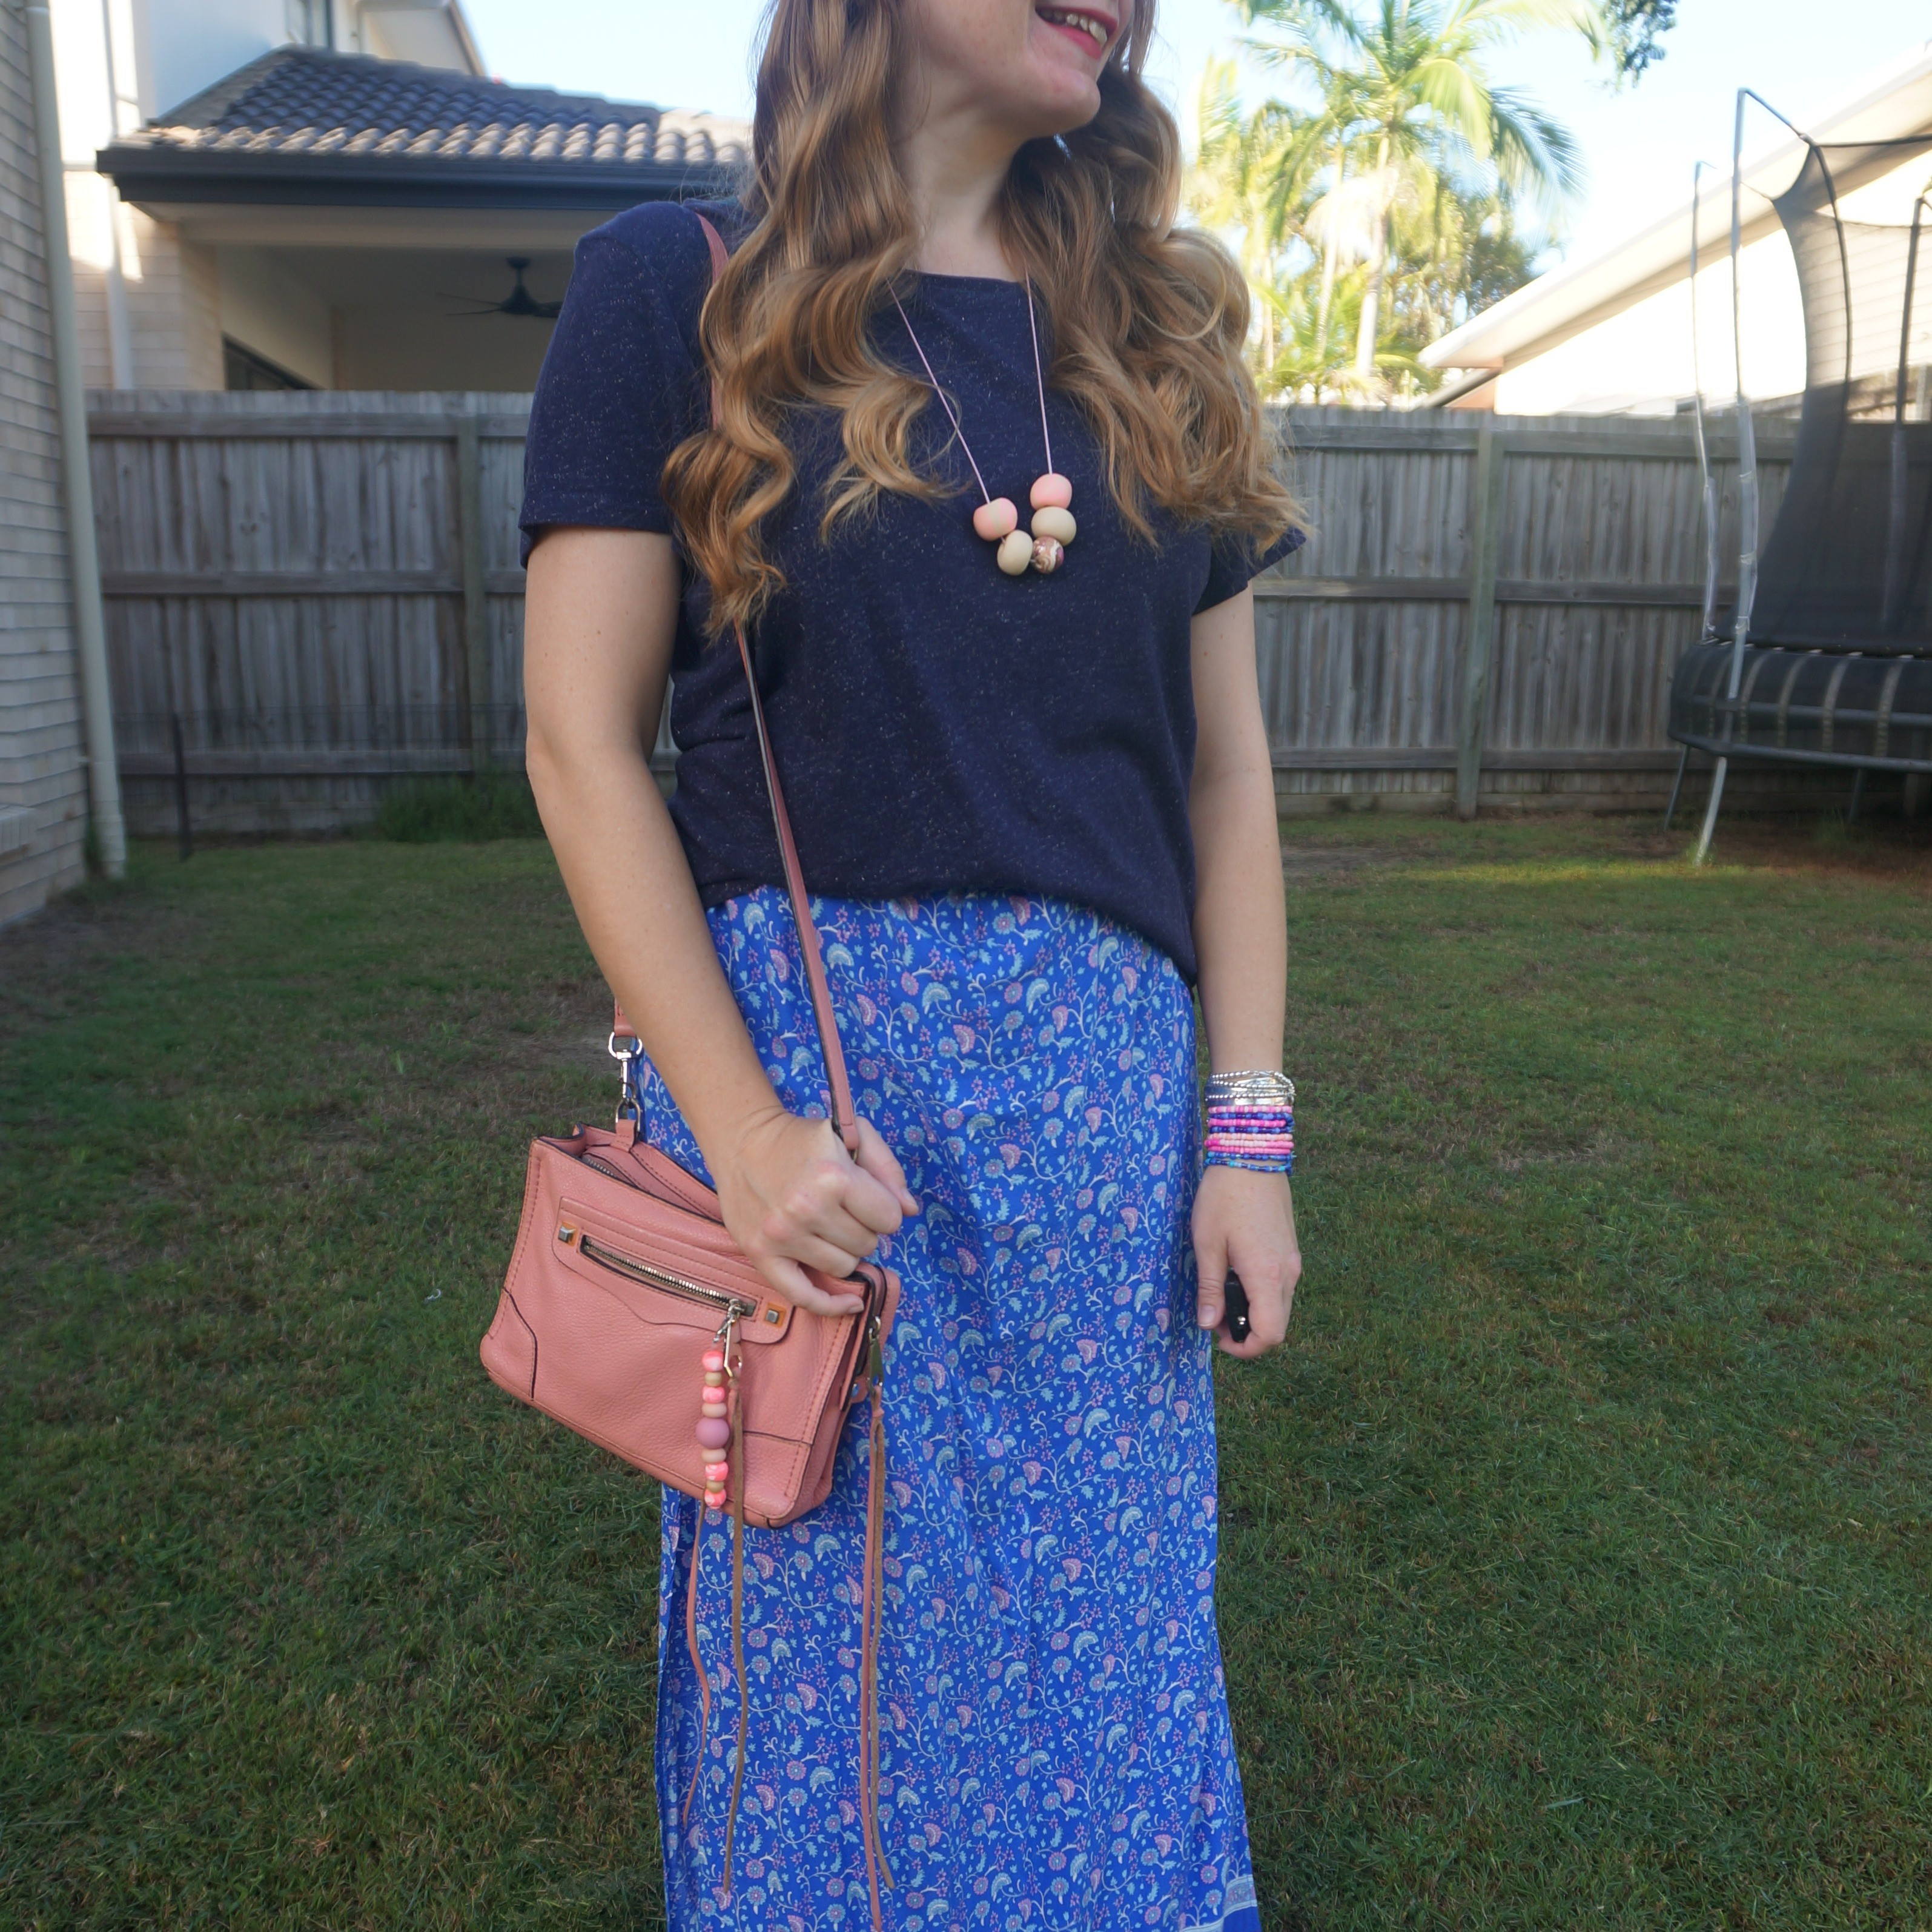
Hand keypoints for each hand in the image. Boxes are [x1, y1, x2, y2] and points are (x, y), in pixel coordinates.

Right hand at [715, 1105, 919, 1316]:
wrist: (742, 1140)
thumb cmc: (803, 1138)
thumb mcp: (853, 1134)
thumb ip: (888, 1169)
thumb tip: (911, 1210)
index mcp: (833, 1176)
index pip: (889, 1219)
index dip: (885, 1210)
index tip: (870, 1199)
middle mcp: (807, 1208)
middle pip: (867, 1244)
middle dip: (864, 1228)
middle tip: (844, 1209)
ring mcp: (782, 1235)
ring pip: (844, 1268)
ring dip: (845, 1251)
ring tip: (829, 1228)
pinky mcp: (759, 1254)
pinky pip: (803, 1296)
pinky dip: (831, 1305)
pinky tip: (851, 1303)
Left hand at [1192, 1165, 1298, 1358]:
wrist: (1252, 1156)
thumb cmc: (1223, 1197)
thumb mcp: (1207, 1244)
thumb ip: (1210, 1288)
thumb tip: (1208, 1325)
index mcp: (1267, 1276)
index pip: (1270, 1334)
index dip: (1245, 1348)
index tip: (1219, 1339)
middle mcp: (1288, 1273)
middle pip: (1278, 1325)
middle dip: (1247, 1332)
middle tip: (1215, 1318)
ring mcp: (1292, 1261)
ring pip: (1280, 1306)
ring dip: (1254, 1312)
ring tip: (1222, 1295)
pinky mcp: (1290, 1249)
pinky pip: (1281, 1286)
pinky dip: (1262, 1294)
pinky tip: (1237, 1275)